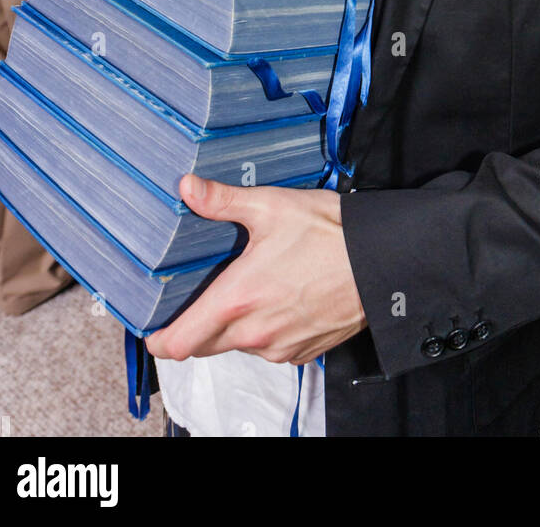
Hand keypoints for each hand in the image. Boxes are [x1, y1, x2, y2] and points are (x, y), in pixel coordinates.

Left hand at [145, 175, 366, 363]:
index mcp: (237, 300)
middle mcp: (254, 333)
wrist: (383, 263)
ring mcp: (279, 347)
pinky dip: (265, 331)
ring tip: (248, 289)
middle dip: (196, 326)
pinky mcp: (302, 352)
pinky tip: (279, 298)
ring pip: (237, 346)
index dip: (160, 337)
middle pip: (203, 345)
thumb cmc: (330, 235)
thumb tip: (187, 187)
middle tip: (201, 294)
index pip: (178, 343)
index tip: (156, 323)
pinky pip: (269, 349)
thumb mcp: (272, 206)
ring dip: (234, 327)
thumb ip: (223, 201)